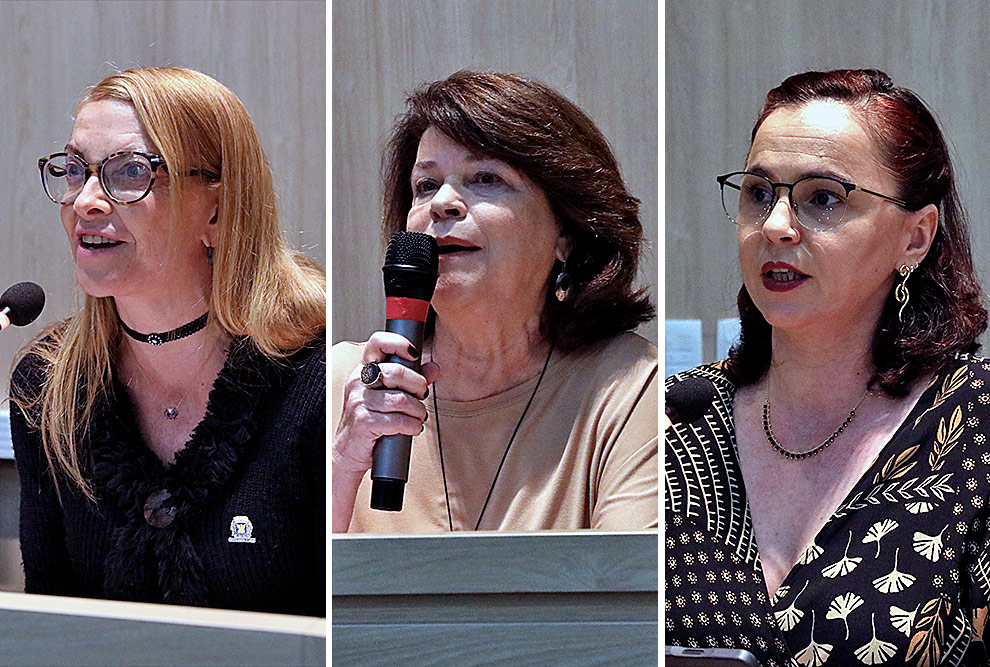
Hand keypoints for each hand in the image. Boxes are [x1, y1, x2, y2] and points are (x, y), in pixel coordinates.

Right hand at [333, 331, 439, 477]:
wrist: (348, 451)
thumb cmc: (369, 420)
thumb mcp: (389, 395)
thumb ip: (412, 379)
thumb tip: (434, 367)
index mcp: (364, 370)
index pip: (377, 342)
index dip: (398, 343)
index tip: (414, 353)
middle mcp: (358, 382)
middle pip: (396, 372)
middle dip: (418, 385)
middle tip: (422, 395)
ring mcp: (358, 401)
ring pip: (402, 399)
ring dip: (418, 411)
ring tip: (418, 417)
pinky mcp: (363, 422)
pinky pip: (398, 420)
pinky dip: (412, 426)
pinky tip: (413, 428)